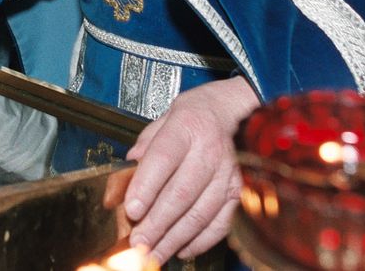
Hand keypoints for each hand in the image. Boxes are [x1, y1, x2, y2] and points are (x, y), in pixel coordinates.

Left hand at [118, 76, 257, 262]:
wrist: (233, 111)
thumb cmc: (194, 115)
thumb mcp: (165, 117)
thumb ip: (145, 144)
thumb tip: (126, 170)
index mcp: (185, 126)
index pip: (163, 158)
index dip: (146, 187)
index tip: (131, 210)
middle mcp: (209, 150)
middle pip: (181, 193)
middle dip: (156, 223)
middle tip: (138, 243)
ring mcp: (227, 173)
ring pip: (199, 213)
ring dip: (174, 238)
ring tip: (154, 253)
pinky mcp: (238, 191)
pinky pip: (220, 223)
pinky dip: (200, 241)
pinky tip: (182, 249)